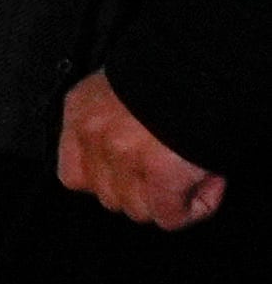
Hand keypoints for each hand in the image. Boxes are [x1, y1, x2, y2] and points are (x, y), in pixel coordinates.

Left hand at [60, 70, 225, 231]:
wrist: (207, 66)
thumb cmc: (176, 76)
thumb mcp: (126, 94)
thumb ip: (115, 128)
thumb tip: (134, 168)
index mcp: (82, 110)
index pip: (74, 174)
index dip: (109, 182)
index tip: (135, 174)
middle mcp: (94, 133)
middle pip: (108, 196)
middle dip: (144, 190)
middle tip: (174, 166)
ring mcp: (123, 154)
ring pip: (139, 210)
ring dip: (169, 198)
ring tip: (192, 167)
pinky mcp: (158, 172)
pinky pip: (170, 217)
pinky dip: (193, 207)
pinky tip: (206, 180)